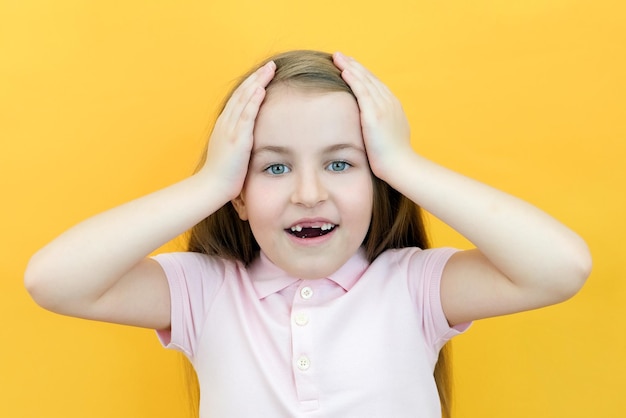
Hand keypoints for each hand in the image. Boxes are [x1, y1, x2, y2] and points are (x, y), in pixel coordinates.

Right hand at [200, 61, 275, 199]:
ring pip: (244, 100)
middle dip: (256, 78)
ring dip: (257, 83)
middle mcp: (226, 123)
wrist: (211, 187)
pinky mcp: (237, 140)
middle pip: (242, 94)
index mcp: (225, 125)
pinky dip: (253, 101)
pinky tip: (261, 89)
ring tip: (269, 70)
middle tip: (270, 65)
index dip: (251, 85)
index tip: (263, 74)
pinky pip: (246, 116)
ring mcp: (230, 130)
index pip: (239, 99)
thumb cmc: (222, 174)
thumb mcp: (230, 152)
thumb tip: (249, 139)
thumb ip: (239, 141)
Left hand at [332, 52, 413, 180]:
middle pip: (369, 78)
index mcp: (392, 106)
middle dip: (354, 65)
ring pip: (365, 81)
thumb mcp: (388, 136)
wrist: (400, 166)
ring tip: (338, 57)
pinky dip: (353, 79)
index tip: (349, 65)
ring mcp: (383, 107)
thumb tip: (372, 128)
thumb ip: (381, 126)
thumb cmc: (393, 158)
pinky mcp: (375, 115)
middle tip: (340, 55)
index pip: (375, 84)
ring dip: (350, 67)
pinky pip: (362, 92)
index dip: (361, 73)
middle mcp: (389, 102)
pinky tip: (344, 71)